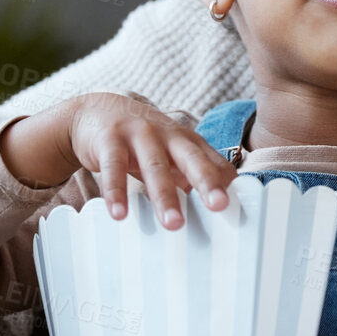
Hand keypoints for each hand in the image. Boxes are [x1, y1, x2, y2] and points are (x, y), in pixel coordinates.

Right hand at [62, 91, 237, 227]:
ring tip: (173, 224)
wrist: (98, 110)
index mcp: (187, 141)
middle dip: (206, 181)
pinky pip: (113, 167)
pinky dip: (116, 191)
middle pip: (190, 158)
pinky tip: (119, 214)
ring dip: (164, 196)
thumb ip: (190, 175)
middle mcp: (167, 135)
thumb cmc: (142, 139)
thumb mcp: (170, 153)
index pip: (213, 161)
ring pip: (154, 165)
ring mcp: (139, 134)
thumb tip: (216, 209)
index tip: (238, 207)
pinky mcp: (110, 139)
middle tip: (219, 206)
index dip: (226, 182)